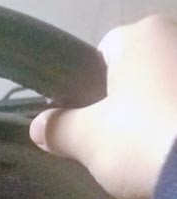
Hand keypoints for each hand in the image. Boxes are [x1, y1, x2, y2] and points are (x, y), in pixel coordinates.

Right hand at [29, 15, 176, 198]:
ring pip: (169, 94)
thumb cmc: (139, 141)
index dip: (90, 90)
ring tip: (152, 160)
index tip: (90, 125)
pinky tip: (174, 162)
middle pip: (142, 73)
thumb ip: (60, 130)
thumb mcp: (88, 140)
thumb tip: (37, 127)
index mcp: (143, 34)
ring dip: (160, 118)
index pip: (104, 54)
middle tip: (119, 148)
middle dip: (130, 105)